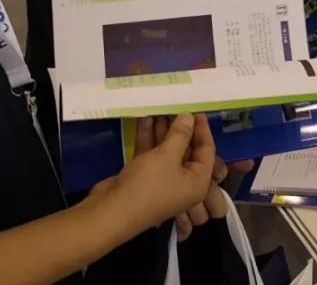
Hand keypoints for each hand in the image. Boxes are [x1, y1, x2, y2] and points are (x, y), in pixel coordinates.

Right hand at [87, 113, 214, 233]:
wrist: (110, 212)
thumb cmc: (147, 185)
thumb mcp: (167, 156)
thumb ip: (180, 134)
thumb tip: (189, 117)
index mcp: (197, 182)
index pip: (206, 151)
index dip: (202, 129)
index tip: (197, 110)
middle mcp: (183, 182)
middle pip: (185, 149)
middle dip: (179, 128)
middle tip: (175, 106)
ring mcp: (162, 181)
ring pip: (166, 151)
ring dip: (162, 130)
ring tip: (159, 107)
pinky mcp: (143, 178)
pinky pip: (151, 155)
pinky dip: (148, 139)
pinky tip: (145, 119)